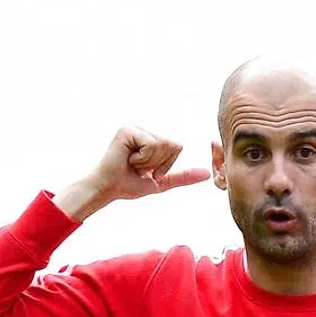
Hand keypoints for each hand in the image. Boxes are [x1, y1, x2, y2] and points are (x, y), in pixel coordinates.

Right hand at [55, 127, 210, 220]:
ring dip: (149, 162)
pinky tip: (127, 158)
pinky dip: (142, 158)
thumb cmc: (130, 184)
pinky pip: (151, 145)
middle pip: (174, 144)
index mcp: (153, 138)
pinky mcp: (127, 130)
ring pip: (163, 144)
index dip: (167, 164)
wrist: (109, 189)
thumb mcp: (162, 182)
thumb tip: (207, 174)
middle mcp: (145, 129)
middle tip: (138, 167)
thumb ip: (183, 177)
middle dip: (159, 163)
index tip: (148, 170)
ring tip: (132, 163)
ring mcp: (136, 127)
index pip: (178, 146)